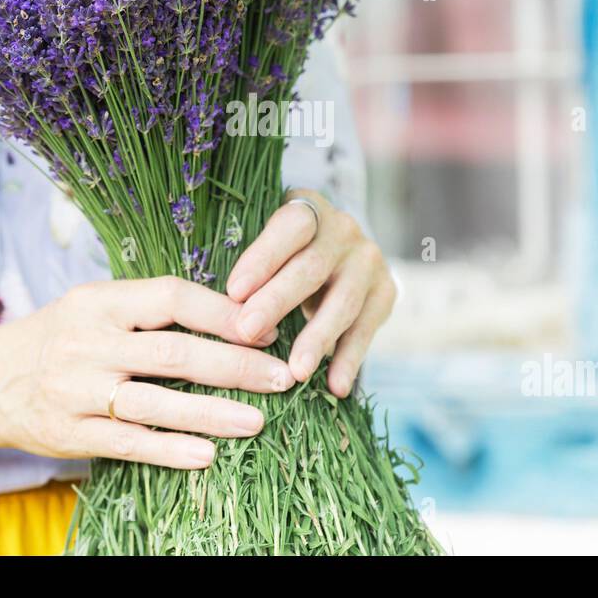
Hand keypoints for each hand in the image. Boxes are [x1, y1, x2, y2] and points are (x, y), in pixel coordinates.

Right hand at [0, 277, 295, 468]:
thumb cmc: (57, 338)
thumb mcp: (94, 306)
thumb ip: (148, 309)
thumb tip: (231, 313)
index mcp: (99, 301)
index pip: (171, 297)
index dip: (222, 312)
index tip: (265, 328)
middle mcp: (88, 342)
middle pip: (173, 352)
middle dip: (235, 364)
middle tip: (281, 376)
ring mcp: (76, 390)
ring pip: (155, 402)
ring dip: (212, 412)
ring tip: (257, 420)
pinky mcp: (70, 433)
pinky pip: (128, 442)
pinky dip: (169, 449)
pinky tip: (207, 454)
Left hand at [226, 190, 395, 398]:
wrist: (340, 254)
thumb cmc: (284, 254)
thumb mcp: (268, 245)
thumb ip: (249, 265)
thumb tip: (212, 308)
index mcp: (308, 210)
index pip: (290, 226)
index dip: (263, 257)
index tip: (233, 292)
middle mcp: (343, 230)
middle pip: (312, 267)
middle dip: (278, 301)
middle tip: (247, 332)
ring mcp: (368, 261)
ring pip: (344, 301)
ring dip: (318, 338)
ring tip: (295, 372)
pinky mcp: (385, 293)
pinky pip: (366, 330)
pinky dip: (351, 360)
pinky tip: (335, 387)